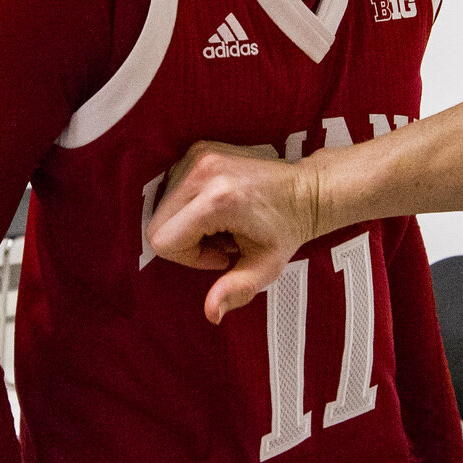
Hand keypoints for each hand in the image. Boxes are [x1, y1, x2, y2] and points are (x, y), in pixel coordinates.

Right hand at [146, 141, 323, 321]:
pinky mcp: (199, 149)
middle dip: (185, 242)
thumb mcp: (265, 266)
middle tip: (223, 242)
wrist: (305, 190)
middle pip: (157, 223)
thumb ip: (235, 290)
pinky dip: (190, 205)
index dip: (189, 257)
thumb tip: (211, 314)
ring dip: (188, 223)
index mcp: (217, 200)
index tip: (222, 255)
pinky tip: (220, 209)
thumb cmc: (286, 229)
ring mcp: (199, 155)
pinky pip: (173, 188)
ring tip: (225, 224)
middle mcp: (202, 172)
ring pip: (163, 206)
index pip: (163, 240)